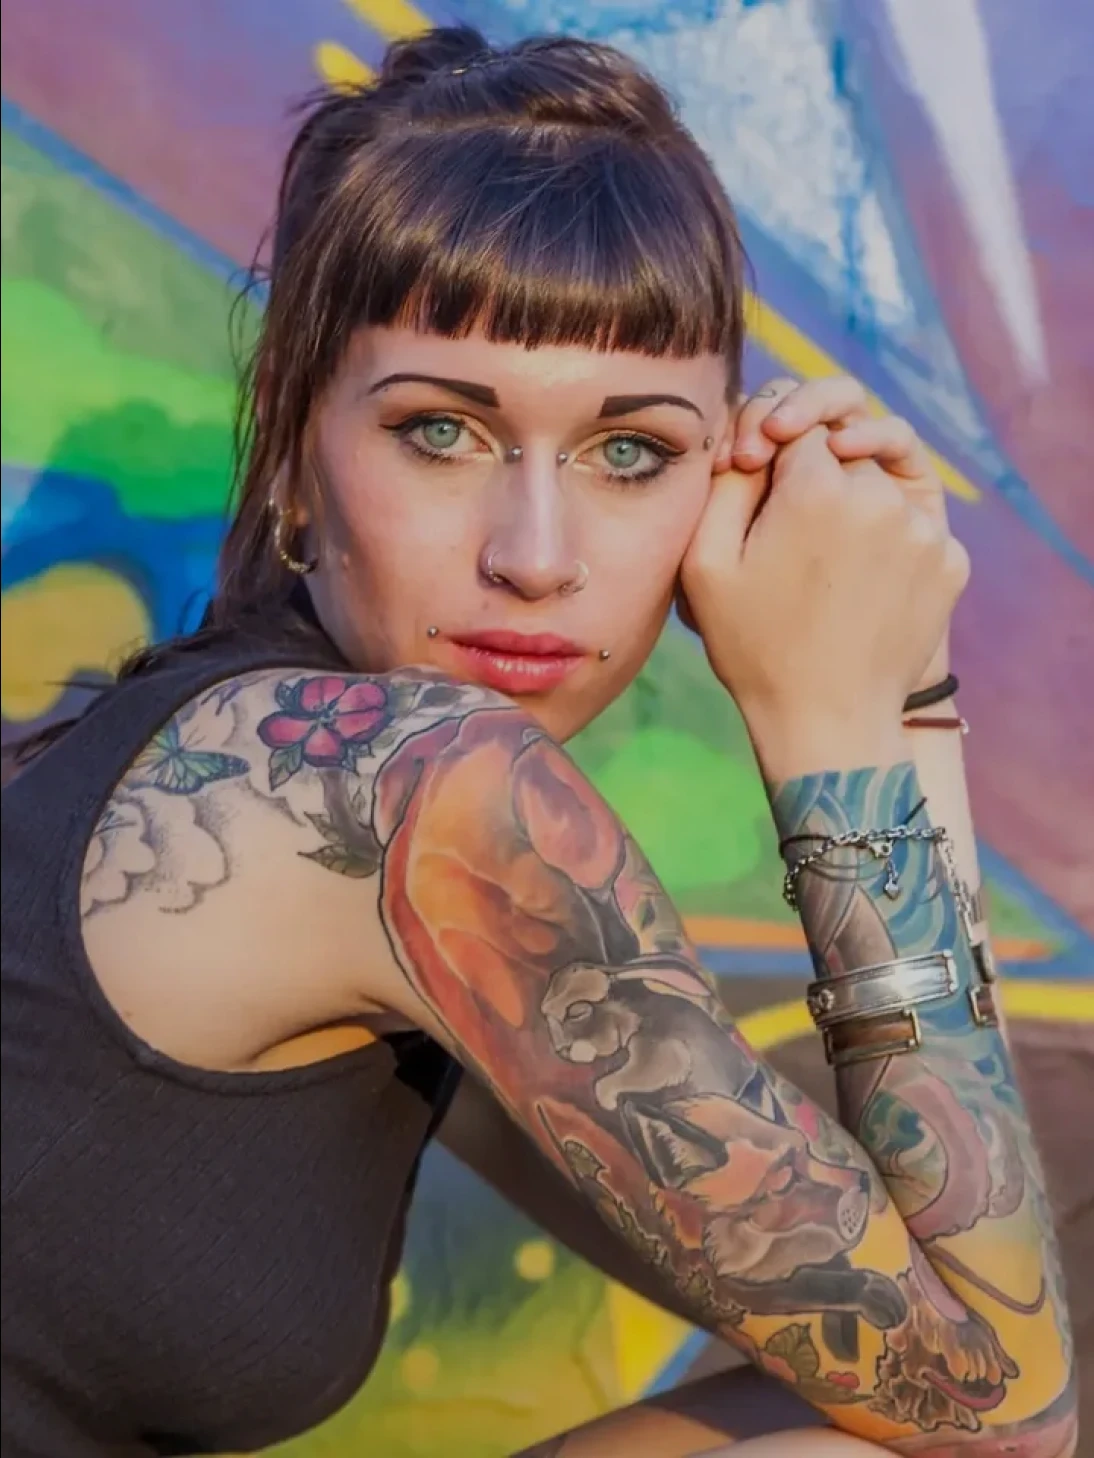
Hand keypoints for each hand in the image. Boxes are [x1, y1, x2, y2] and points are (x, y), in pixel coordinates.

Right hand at [680, 382, 968, 774]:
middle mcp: (880, 495)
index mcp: (816, 487)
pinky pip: (914, 519)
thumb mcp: (706, 562)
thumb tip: (758, 430)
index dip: (770, 435)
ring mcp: (924, 528)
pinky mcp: (951, 560)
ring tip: (824, 542)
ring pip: (884, 476)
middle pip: (843, 441)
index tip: (751, 469)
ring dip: (854, 492)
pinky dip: (886, 531)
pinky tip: (857, 574)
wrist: (827, 721)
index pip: (797, 419)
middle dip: (813, 462)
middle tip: (785, 510)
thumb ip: (727, 480)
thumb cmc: (754, 646)